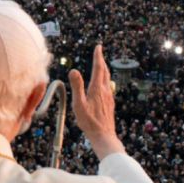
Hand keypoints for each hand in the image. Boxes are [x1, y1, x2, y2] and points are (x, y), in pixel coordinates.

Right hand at [68, 45, 124, 159]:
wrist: (104, 135)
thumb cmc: (89, 122)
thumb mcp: (79, 104)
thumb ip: (77, 86)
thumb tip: (73, 70)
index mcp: (97, 88)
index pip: (98, 68)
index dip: (98, 56)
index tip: (98, 47)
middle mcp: (105, 91)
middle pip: (105, 72)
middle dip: (101, 61)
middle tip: (99, 52)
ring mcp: (109, 97)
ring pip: (107, 79)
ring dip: (104, 70)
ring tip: (101, 66)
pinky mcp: (110, 104)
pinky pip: (108, 87)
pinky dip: (105, 80)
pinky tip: (103, 86)